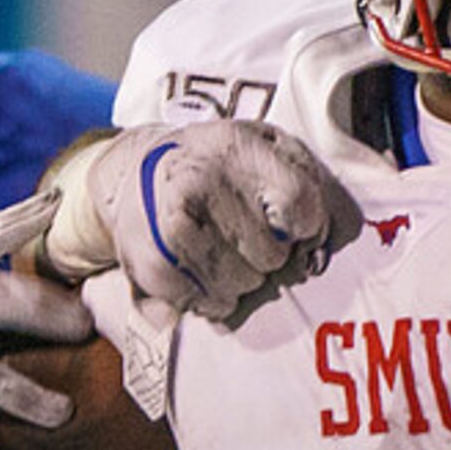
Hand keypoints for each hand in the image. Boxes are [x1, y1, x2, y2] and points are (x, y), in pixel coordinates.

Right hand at [45, 121, 358, 323]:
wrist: (131, 174)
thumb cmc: (213, 164)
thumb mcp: (262, 145)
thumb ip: (305, 179)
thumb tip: (319, 245)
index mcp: (234, 147)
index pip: (299, 203)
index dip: (308, 225)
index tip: (294, 225)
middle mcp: (200, 183)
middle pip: (273, 255)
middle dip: (268, 251)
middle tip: (246, 232)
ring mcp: (174, 227)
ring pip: (246, 285)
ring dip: (243, 276)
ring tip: (221, 248)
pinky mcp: (156, 267)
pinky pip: (215, 304)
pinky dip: (215, 296)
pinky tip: (201, 266)